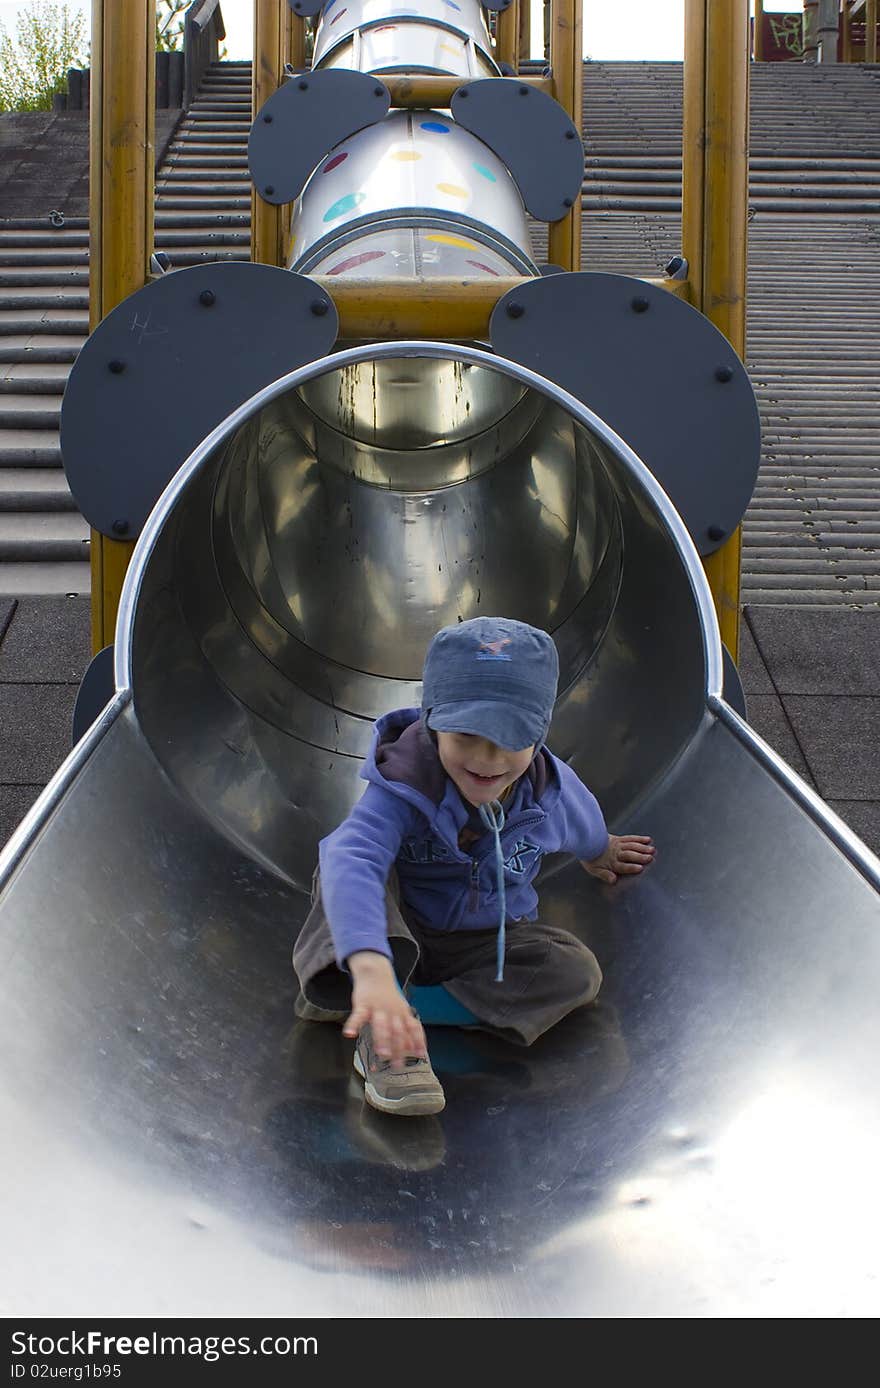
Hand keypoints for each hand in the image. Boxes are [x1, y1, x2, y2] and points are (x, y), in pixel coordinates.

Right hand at [343, 951, 426, 1067]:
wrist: (375, 973)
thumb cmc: (389, 996)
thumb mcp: (401, 1009)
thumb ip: (406, 1028)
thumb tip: (413, 1050)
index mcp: (403, 1013)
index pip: (413, 1028)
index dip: (418, 1041)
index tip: (421, 1055)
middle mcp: (393, 1011)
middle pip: (397, 1031)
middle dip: (399, 1048)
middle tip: (398, 1065)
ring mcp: (378, 1007)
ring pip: (381, 1025)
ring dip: (382, 1040)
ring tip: (382, 1054)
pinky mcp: (363, 1003)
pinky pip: (358, 1015)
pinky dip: (353, 1024)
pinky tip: (349, 1034)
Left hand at [581, 834, 655, 884]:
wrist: (585, 843)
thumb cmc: (591, 858)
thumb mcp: (594, 870)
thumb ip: (604, 875)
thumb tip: (613, 880)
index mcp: (611, 862)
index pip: (623, 866)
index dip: (631, 867)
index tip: (640, 868)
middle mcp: (616, 853)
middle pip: (629, 855)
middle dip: (640, 857)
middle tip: (650, 858)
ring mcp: (618, 845)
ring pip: (632, 846)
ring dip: (642, 848)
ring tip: (652, 850)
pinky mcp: (619, 838)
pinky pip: (630, 838)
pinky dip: (639, 838)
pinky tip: (647, 840)